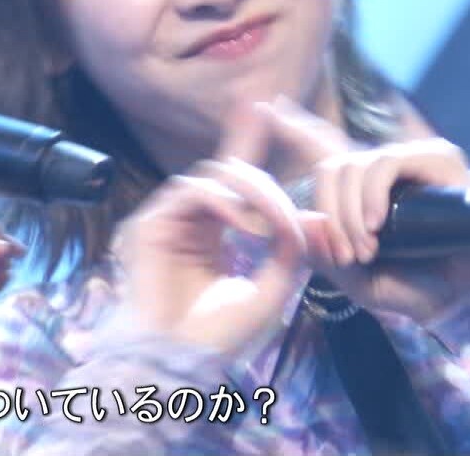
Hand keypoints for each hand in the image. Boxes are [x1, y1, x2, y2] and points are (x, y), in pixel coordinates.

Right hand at [112, 104, 308, 357]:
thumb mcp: (274, 288)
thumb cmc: (219, 337)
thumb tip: (319, 218)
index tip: (264, 107)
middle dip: (263, 176)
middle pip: (226, 171)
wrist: (178, 362)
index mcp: (214, 232)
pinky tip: (247, 226)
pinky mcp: (151, 224)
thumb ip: (293, 250)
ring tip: (272, 226)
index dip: (247, 140)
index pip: (234, 180)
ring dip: (252, 194)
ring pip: (214, 176)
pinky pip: (193, 190)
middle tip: (289, 209)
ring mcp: (168, 220)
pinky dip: (226, 202)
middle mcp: (190, 220)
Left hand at [263, 97, 469, 323]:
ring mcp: (407, 159)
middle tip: (343, 255)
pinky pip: (383, 164)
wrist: (462, 296)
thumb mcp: (353, 278)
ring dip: (348, 214)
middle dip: (326, 213)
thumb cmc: (406, 286)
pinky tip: (377, 223)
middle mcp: (380, 169)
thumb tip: (304, 220)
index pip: (321, 146)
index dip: (294, 125)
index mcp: (358, 189)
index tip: (266, 105)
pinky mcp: (436, 157)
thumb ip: (322, 254)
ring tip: (364, 249)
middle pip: (328, 168)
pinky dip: (372, 195)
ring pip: (351, 167)